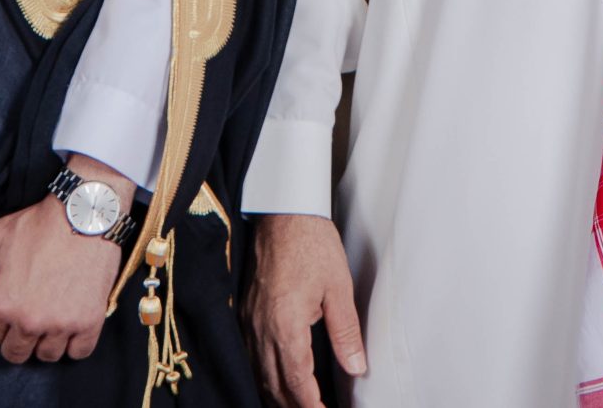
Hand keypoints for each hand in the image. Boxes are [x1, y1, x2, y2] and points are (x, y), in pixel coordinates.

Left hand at [0, 155, 130, 363]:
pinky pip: (78, 352)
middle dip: (17, 338)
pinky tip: (71, 321)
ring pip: (46, 355)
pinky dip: (75, 342)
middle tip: (28, 314)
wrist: (84, 214)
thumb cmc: (36, 225)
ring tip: (50, 317)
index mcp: (2, 304)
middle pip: (16, 353)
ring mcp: (61, 324)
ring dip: (46, 340)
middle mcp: (29, 321)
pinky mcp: (88, 322)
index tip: (10, 305)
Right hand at [243, 212, 366, 407]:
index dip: (311, 406)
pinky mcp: (246, 314)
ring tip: (301, 404)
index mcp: (286, 324)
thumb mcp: (339, 287)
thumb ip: (346, 332)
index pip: (297, 382)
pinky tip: (278, 380)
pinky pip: (251, 357)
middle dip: (295, 406)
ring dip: (278, 395)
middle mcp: (261, 329)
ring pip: (259, 374)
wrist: (282, 213)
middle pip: (275, 386)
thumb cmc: (312, 244)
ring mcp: (250, 322)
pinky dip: (265, 376)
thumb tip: (356, 367)